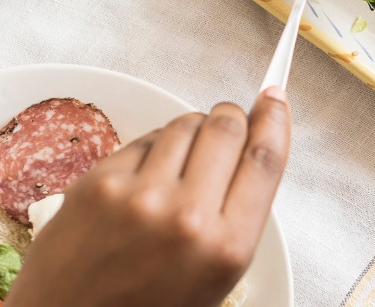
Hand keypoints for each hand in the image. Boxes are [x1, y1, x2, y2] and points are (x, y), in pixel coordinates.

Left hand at [3, 89, 290, 306]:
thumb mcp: (215, 275)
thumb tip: (252, 144)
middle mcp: (187, 218)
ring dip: (191, 132)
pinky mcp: (99, 183)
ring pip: (185, 123)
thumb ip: (238, 214)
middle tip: (227, 128)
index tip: (275, 98)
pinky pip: (144, 139)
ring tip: (181, 164)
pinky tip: (146, 177)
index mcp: (227, 248)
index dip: (275, 118)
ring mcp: (140, 196)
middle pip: (228, 126)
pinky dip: (152, 148)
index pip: (265, 158)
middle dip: (232, 118)